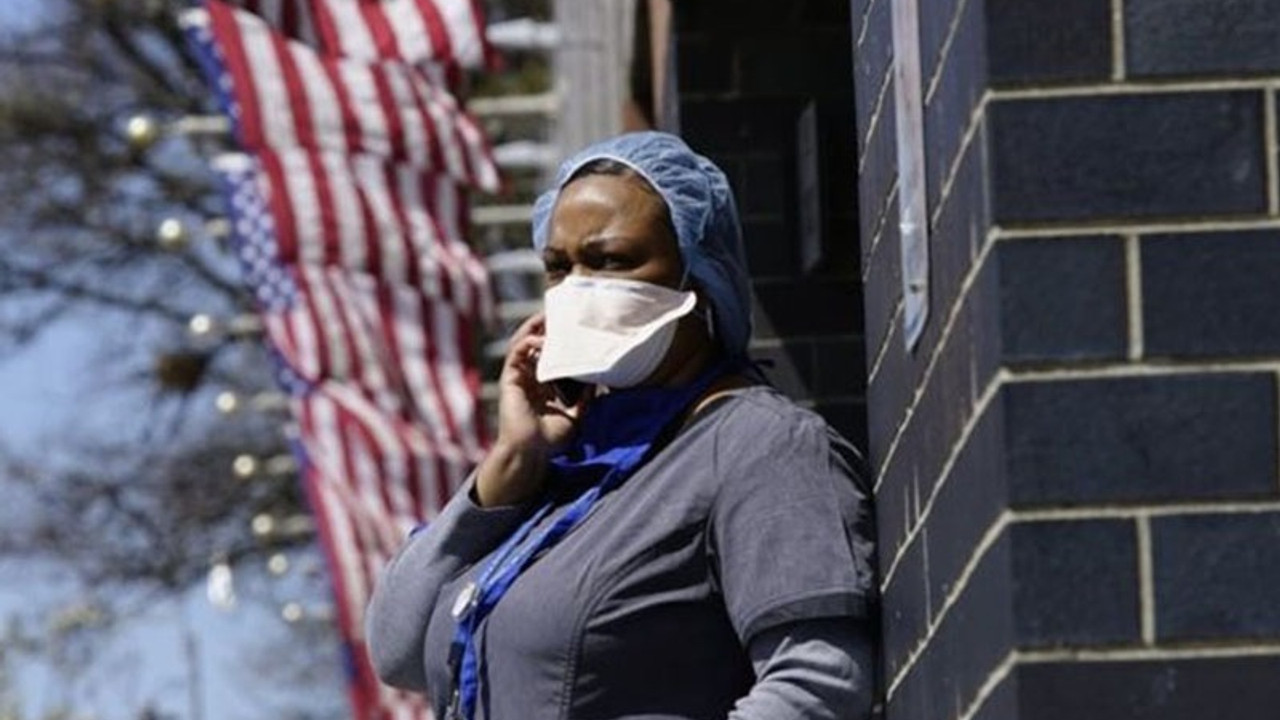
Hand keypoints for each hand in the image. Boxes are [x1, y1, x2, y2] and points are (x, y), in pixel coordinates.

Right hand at [474, 313, 590, 506]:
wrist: (530, 452)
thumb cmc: (548, 440)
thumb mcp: (575, 417)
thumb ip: (585, 400)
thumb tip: (597, 382)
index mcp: (542, 386)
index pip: (549, 357)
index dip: (558, 342)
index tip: (573, 330)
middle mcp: (529, 379)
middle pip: (535, 345)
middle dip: (545, 328)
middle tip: (559, 314)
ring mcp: (518, 378)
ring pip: (523, 344)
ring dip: (534, 328)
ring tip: (547, 315)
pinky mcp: (510, 378)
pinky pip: (517, 353)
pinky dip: (528, 342)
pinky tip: (542, 338)